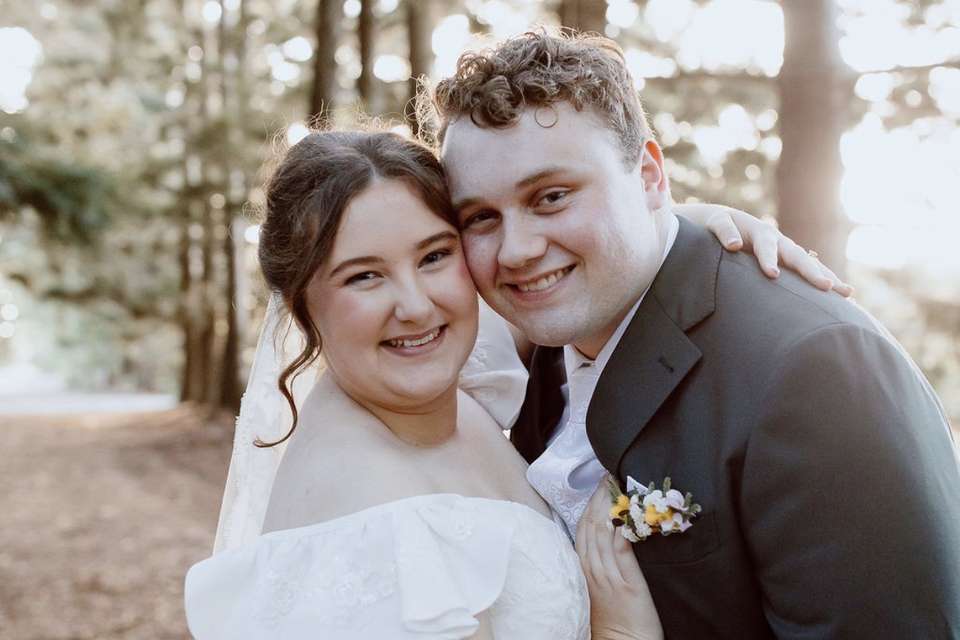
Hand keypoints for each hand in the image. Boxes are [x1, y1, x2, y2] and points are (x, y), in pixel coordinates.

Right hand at [576, 480, 662, 639]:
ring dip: (610, 507)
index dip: (590, 505)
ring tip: (617, 486)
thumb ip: (598, 563)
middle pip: (591, 526)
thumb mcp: (597, 587)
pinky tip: (624, 515)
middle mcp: (592, 570)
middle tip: (608, 477)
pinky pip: (620, 551)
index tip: (598, 486)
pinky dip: (621, 530)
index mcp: (583, 569)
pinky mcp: (627, 584)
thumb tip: (606, 535)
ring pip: (603, 533)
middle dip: (599, 499)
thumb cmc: (613, 619)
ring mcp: (608, 576)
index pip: (582, 529)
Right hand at [676, 202, 853, 296]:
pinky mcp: (720, 222)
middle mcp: (770, 239)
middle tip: (826, 287)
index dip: (825, 277)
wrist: (704, 221)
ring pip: (763, 242)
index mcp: (780, 251)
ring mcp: (747, 228)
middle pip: (794, 254)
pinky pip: (725, 227)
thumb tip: (796, 310)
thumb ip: (773, 280)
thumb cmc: (733, 251)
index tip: (847, 294)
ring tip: (772, 274)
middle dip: (810, 271)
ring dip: (768, 257)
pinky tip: (732, 246)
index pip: (807, 265)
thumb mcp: (753, 265)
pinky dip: (729, 235)